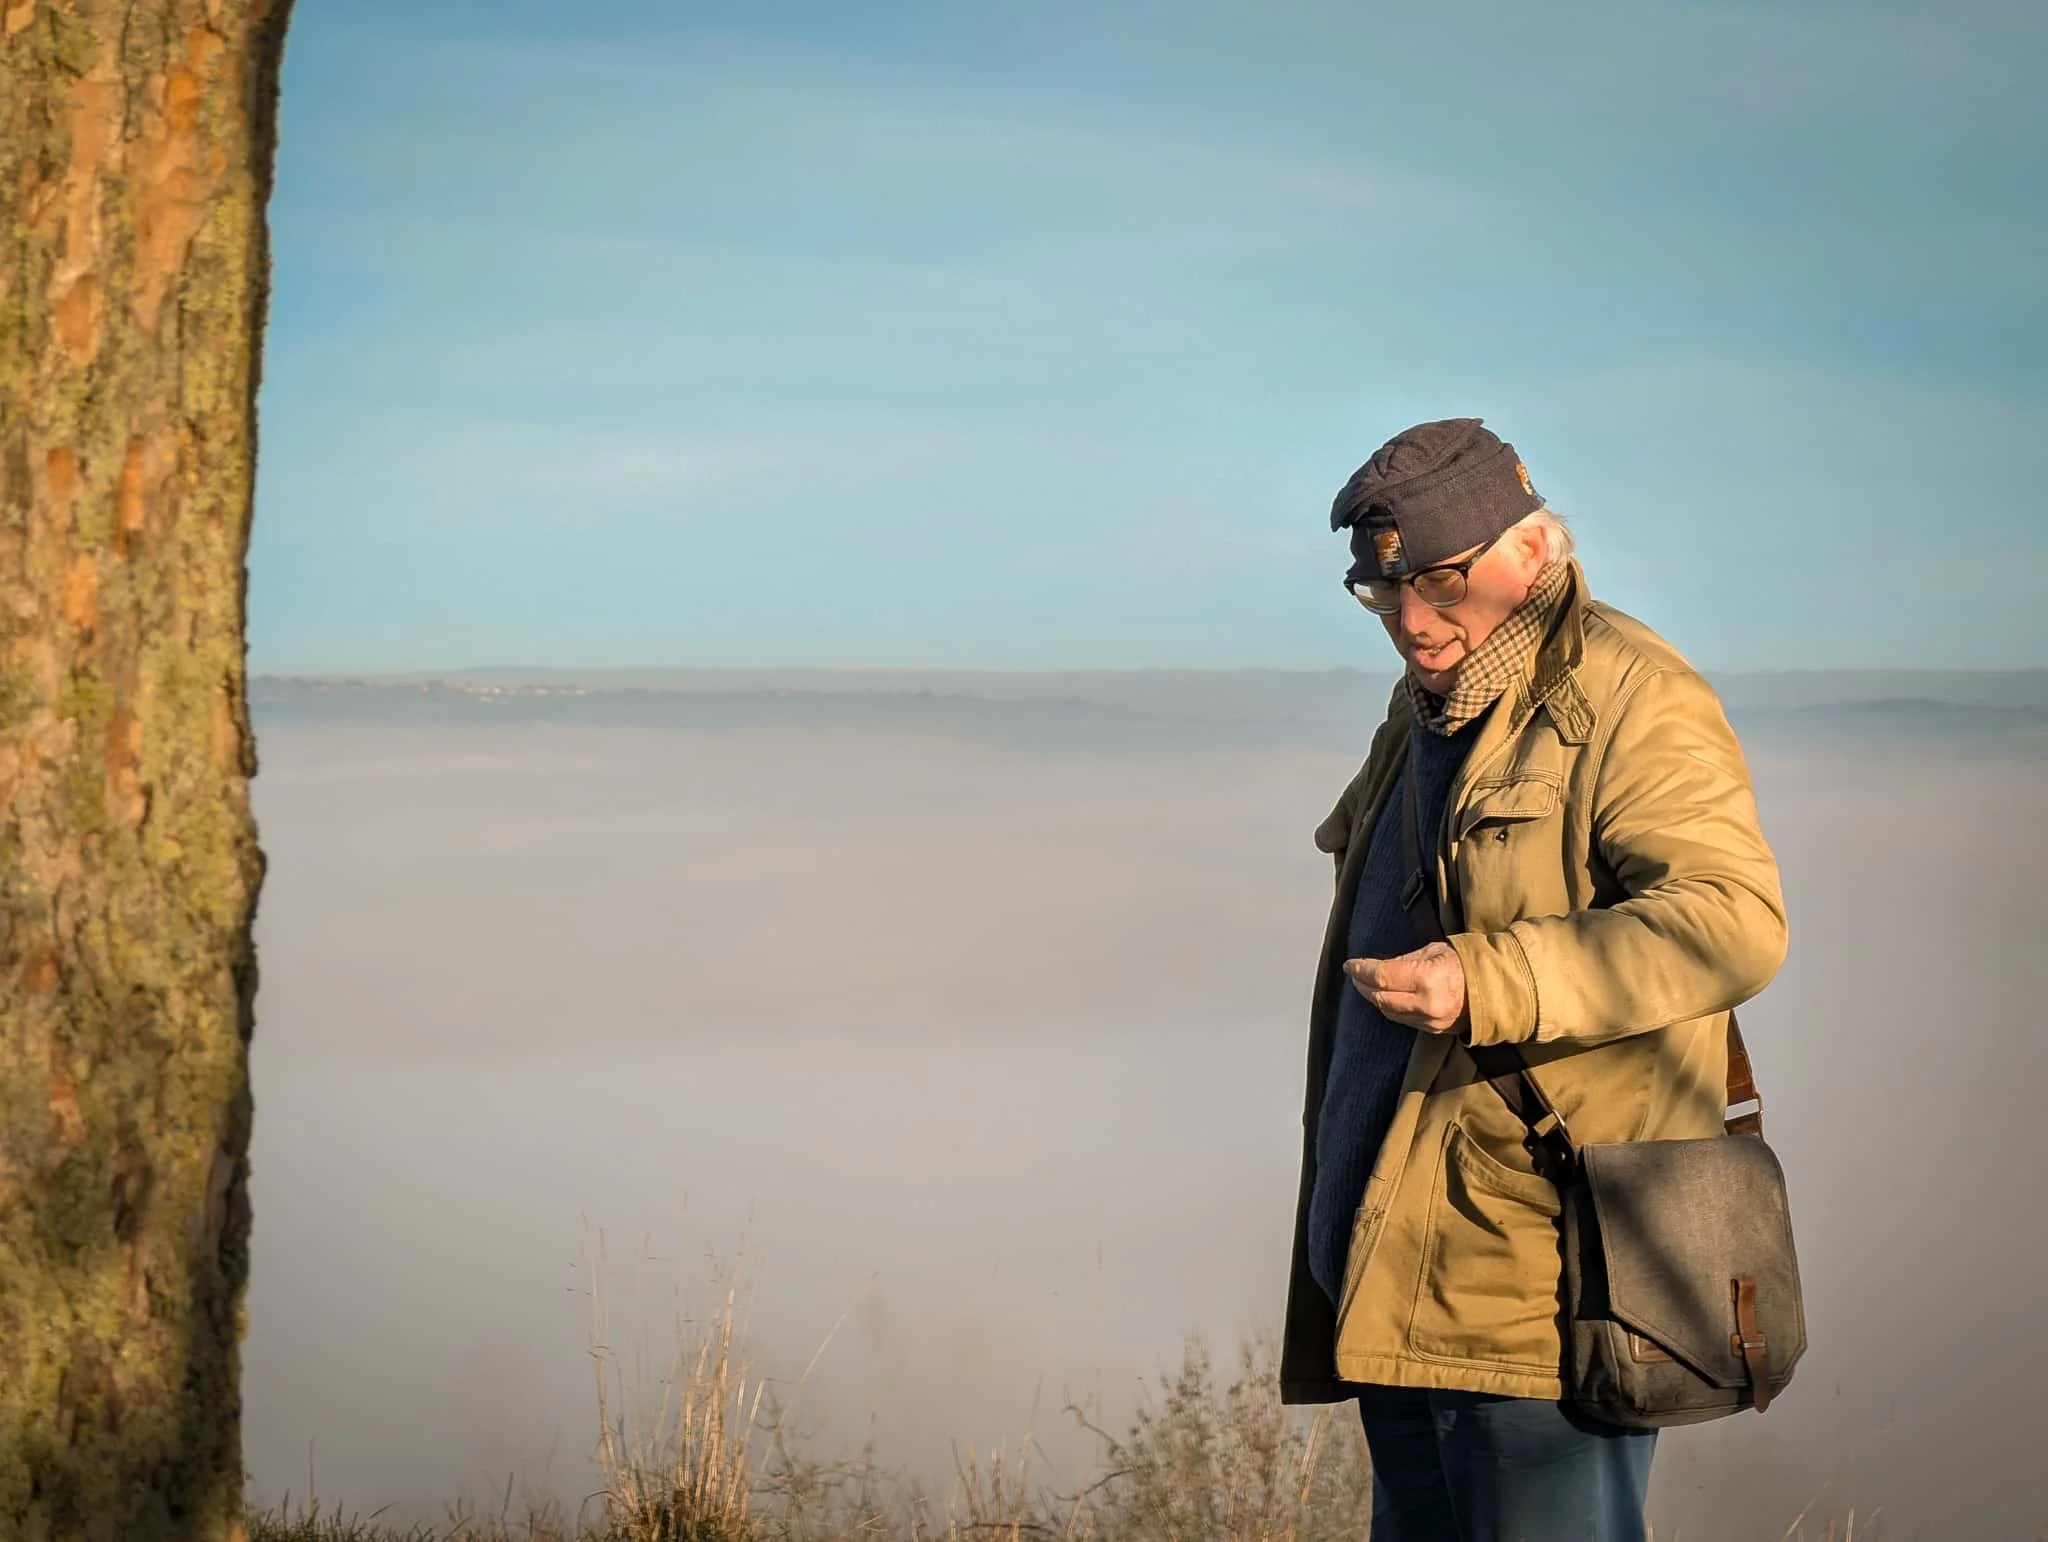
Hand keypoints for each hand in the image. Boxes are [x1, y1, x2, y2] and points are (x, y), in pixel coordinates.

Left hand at [1346, 942, 1468, 1034]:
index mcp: (1426, 978)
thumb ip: (1403, 961)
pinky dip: (1389, 1007)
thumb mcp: (1433, 952)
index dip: (1361, 970)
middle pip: (1379, 997)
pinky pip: (1401, 1020)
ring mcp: (1429, 1020)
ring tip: (1365, 985)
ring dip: (1373, 998)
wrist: (1495, 990)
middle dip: (1362, 985)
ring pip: (1388, 1011)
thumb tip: (1377, 967)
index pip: (1381, 976)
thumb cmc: (1464, 964)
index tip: (1349, 965)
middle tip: (1355, 974)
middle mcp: (1425, 1003)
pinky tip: (1384, 997)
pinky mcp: (1432, 1031)